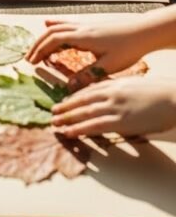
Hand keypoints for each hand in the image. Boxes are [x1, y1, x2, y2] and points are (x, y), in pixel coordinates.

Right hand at [27, 17, 153, 74]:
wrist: (142, 32)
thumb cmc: (128, 48)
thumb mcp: (108, 66)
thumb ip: (87, 75)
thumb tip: (68, 86)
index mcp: (83, 37)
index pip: (54, 40)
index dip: (41, 50)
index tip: (32, 62)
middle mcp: (81, 28)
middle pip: (52, 32)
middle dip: (38, 45)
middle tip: (29, 59)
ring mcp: (85, 25)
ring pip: (58, 27)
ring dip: (45, 37)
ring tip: (37, 49)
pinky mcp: (90, 25)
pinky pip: (67, 23)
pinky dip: (55, 25)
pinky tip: (49, 24)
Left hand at [51, 77, 175, 136]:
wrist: (172, 97)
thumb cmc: (159, 92)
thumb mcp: (135, 86)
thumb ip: (120, 91)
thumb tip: (112, 97)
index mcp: (115, 84)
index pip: (88, 91)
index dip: (74, 98)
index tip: (64, 102)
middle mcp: (111, 94)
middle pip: (82, 101)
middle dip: (66, 107)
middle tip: (53, 113)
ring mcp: (115, 107)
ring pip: (84, 113)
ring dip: (67, 119)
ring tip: (55, 124)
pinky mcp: (120, 121)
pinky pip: (94, 126)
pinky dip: (79, 129)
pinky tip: (69, 132)